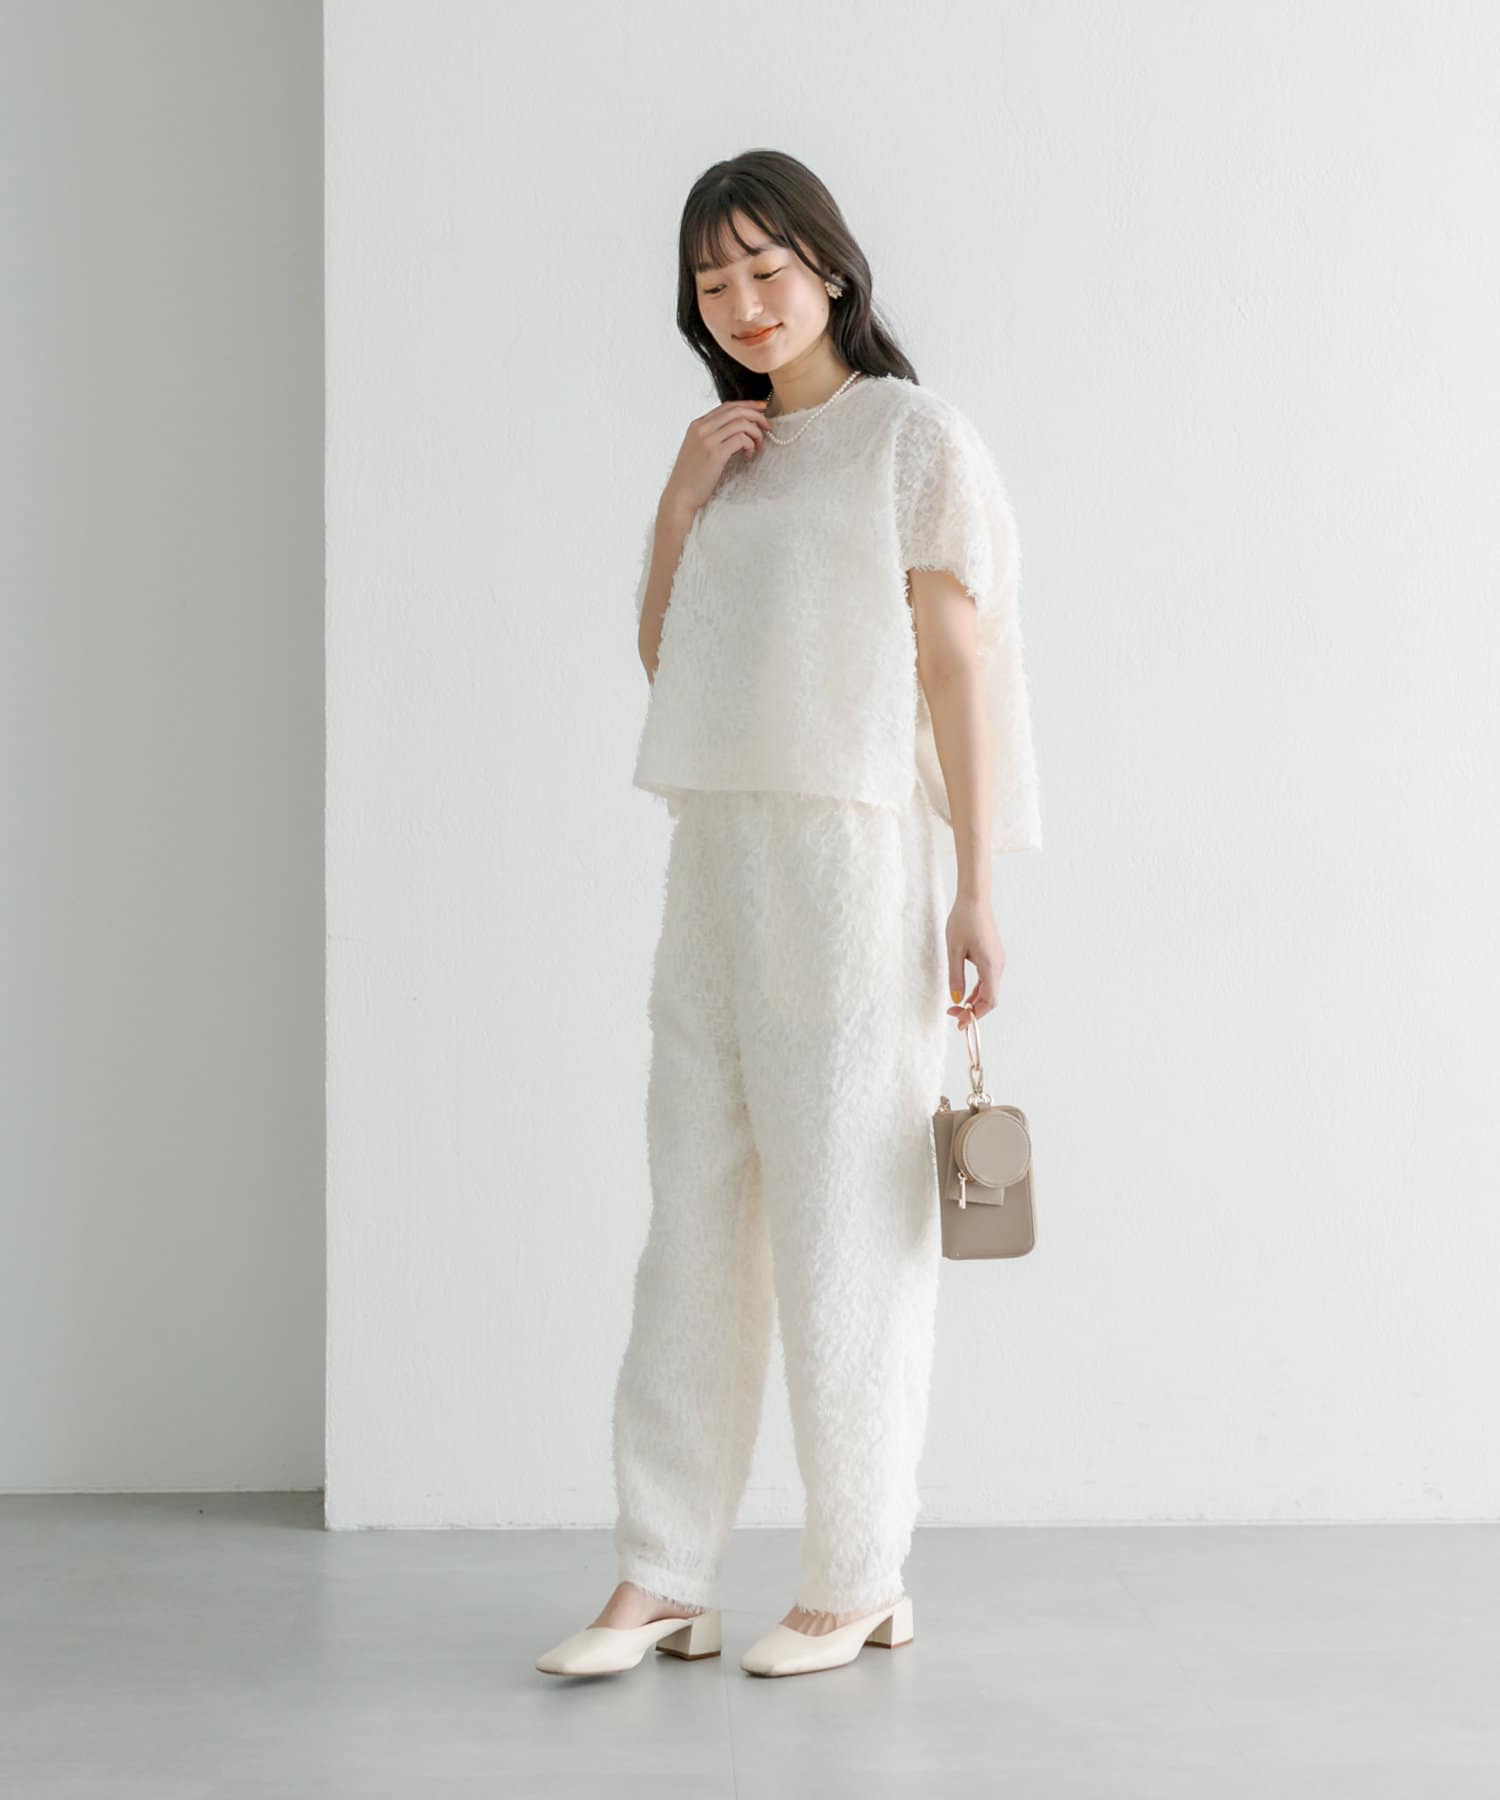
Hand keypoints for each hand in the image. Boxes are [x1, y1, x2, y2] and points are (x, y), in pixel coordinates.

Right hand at [661, 397, 770, 516]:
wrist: (679, 495)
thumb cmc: (691, 476)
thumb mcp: (697, 448)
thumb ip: (712, 436)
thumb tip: (738, 430)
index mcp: (697, 424)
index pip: (727, 406)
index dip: (748, 405)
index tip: (762, 408)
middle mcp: (702, 428)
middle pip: (736, 411)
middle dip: (757, 416)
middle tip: (767, 427)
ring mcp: (708, 440)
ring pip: (741, 424)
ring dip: (756, 433)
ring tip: (758, 446)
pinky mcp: (715, 454)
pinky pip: (741, 439)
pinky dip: (750, 445)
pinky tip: (748, 456)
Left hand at [945, 894, 1004, 1028]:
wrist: (974, 899)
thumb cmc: (962, 921)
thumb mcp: (953, 950)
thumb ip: (955, 976)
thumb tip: (956, 999)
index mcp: (990, 966)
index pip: (989, 1001)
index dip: (975, 1015)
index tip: (959, 1022)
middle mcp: (999, 966)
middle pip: (990, 999)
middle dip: (973, 1011)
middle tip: (953, 1016)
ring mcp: (998, 961)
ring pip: (989, 990)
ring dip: (974, 1002)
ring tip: (955, 1008)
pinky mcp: (994, 957)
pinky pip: (988, 980)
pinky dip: (977, 991)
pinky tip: (964, 994)